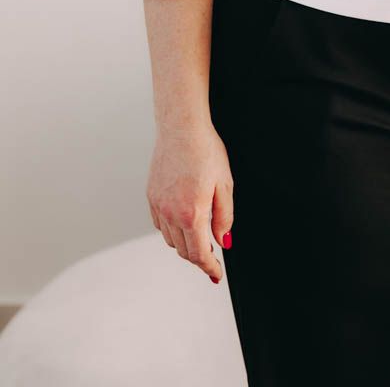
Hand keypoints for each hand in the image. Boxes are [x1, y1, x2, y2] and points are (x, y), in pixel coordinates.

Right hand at [146, 123, 233, 284]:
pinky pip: (160, 224)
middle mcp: (170, 213)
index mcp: (191, 213)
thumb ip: (224, 217)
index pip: (199, 254)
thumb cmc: (205, 151)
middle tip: (212, 257)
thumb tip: (223, 241)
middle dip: (199, 257)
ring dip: (185, 244)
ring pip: (170, 240)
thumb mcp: (224, 185)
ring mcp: (158, 205)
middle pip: (184, 251)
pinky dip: (172, 230)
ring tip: (199, 237)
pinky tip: (183, 221)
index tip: (215, 274)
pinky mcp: (152, 196)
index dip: (209, 267)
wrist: (181, 128)